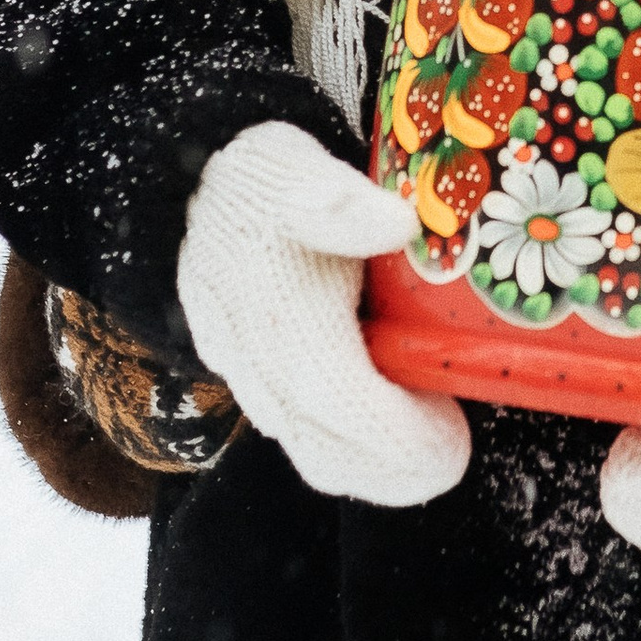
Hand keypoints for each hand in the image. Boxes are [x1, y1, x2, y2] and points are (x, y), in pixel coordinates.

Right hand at [178, 120, 469, 507]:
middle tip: (455, 450)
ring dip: (377, 469)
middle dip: (396, 470)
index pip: (337, 402)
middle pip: (326, 451)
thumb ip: (338, 201)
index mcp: (276, 315)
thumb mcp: (294, 170)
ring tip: (435, 442)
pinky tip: (395, 426)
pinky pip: (304, 440)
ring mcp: (252, 380)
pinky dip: (354, 451)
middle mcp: (258, 364)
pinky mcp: (256, 384)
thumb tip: (398, 224)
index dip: (396, 436)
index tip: (451, 441)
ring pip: (314, 455)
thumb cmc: (257, 182)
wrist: (185, 194)